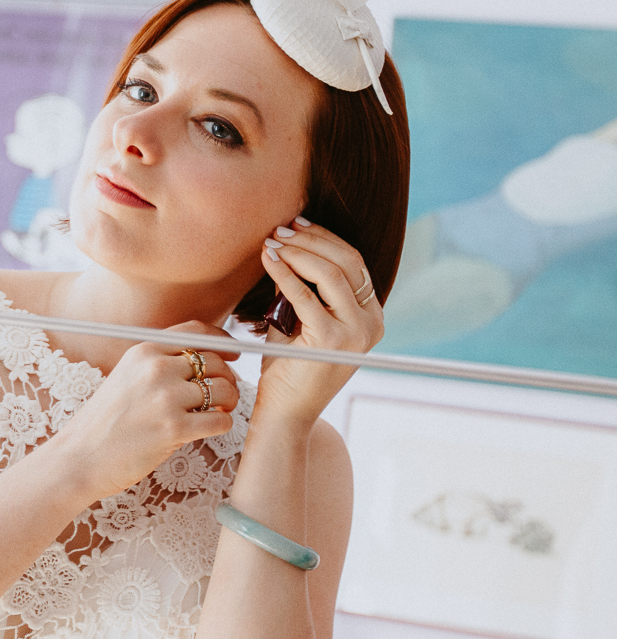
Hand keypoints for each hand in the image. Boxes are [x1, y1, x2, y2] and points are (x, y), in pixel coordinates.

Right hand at [49, 322, 241, 503]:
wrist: (80, 456)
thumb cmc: (105, 422)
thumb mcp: (126, 377)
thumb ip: (160, 363)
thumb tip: (208, 360)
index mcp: (143, 351)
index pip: (196, 332)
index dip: (223, 341)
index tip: (234, 353)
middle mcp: (155, 368)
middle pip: (216, 361)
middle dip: (228, 378)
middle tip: (224, 395)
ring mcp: (165, 398)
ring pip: (225, 389)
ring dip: (230, 402)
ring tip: (218, 412)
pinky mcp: (173, 428)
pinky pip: (221, 421)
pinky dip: (223, 425)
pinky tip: (209, 429)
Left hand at [258, 217, 384, 428]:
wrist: (286, 413)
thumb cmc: (288, 366)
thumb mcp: (300, 321)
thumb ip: (302, 288)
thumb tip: (285, 246)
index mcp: (370, 317)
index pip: (354, 263)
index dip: (325, 238)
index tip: (296, 225)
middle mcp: (371, 323)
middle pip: (346, 262)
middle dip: (310, 240)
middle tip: (280, 230)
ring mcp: (356, 333)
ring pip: (330, 273)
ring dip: (298, 252)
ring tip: (272, 242)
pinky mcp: (332, 341)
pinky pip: (305, 295)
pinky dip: (284, 272)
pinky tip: (267, 260)